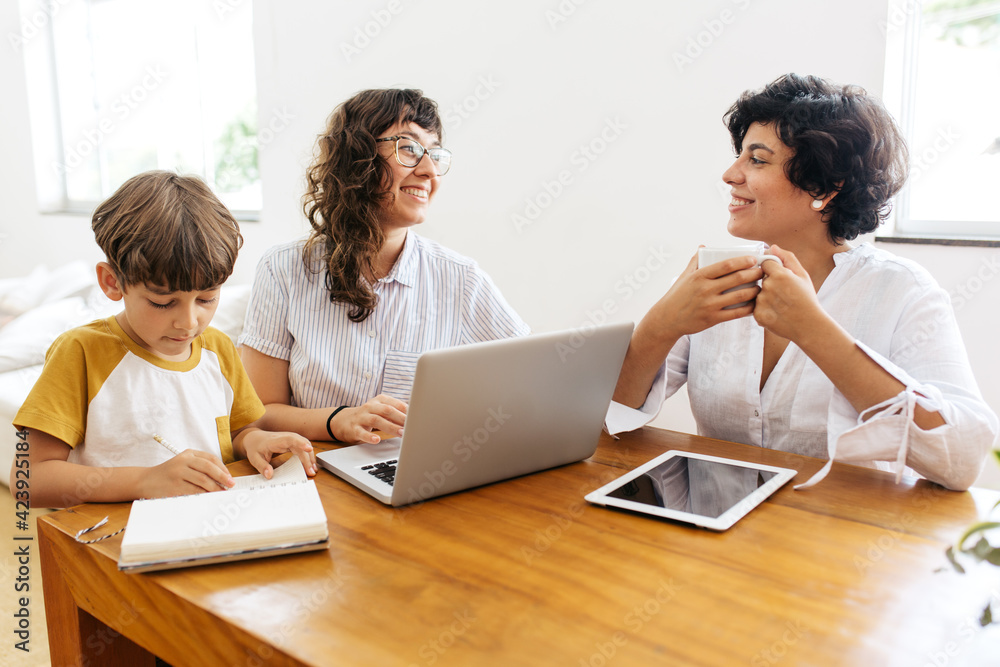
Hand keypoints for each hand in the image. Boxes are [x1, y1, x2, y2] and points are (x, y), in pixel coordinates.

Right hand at [139, 449, 233, 497]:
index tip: (230, 477)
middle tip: (231, 485)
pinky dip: (204, 495)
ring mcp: (178, 473)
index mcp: (188, 454)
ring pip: (203, 480)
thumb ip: (200, 467)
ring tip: (221, 493)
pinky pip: (194, 491)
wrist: (145, 481)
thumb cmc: (169, 474)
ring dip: (215, 488)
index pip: (211, 459)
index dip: (223, 469)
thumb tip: (223, 478)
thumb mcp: (183, 464)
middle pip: (209, 468)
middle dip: (222, 477)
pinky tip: (209, 497)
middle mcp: (183, 461)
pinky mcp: (174, 486)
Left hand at [241, 429, 316, 477]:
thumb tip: (270, 475)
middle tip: (311, 472)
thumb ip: (262, 466)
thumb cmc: (255, 447)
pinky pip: (303, 446)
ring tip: (313, 470)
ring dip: (310, 457)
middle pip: (301, 444)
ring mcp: (290, 438)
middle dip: (308, 458)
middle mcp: (285, 437)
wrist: (255, 438)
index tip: (309, 449)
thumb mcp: (254, 458)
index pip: (291, 439)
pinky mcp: (293, 441)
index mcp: (276, 441)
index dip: (301, 444)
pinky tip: (310, 464)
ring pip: (305, 444)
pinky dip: (308, 455)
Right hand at [332, 394, 407, 443]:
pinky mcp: (354, 428)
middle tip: (411, 426)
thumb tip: (414, 419)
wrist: (343, 420)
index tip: (416, 416)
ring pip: (376, 420)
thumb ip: (395, 413)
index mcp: (379, 400)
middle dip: (400, 418)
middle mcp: (370, 406)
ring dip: (390, 427)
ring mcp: (361, 417)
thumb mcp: (381, 411)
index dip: (406, 410)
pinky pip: (361, 432)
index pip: (394, 403)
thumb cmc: (368, 416)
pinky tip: (377, 440)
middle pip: (387, 410)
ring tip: (401, 433)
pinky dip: (369, 436)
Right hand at [644, 250, 765, 340]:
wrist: (667, 319)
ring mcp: (710, 305)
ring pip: (740, 295)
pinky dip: (748, 308)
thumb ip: (695, 261)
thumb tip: (703, 246)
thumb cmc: (676, 296)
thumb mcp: (684, 276)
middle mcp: (705, 289)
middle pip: (737, 279)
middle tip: (763, 272)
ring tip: (761, 287)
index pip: (726, 265)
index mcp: (699, 276)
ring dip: (754, 291)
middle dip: (754, 274)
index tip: (753, 260)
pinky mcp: (713, 318)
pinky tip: (754, 305)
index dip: (743, 261)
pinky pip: (736, 313)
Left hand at [753, 245, 828, 341]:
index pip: (765, 263)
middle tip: (783, 294)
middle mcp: (768, 287)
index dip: (772, 270)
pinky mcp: (758, 315)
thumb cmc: (807, 299)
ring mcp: (762, 302)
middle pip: (760, 279)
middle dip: (769, 283)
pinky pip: (755, 307)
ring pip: (757, 293)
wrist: (809, 326)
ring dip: (765, 297)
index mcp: (779, 274)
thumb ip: (787, 258)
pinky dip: (764, 309)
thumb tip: (771, 247)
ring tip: (781, 305)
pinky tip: (776, 313)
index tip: (780, 278)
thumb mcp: (802, 275)